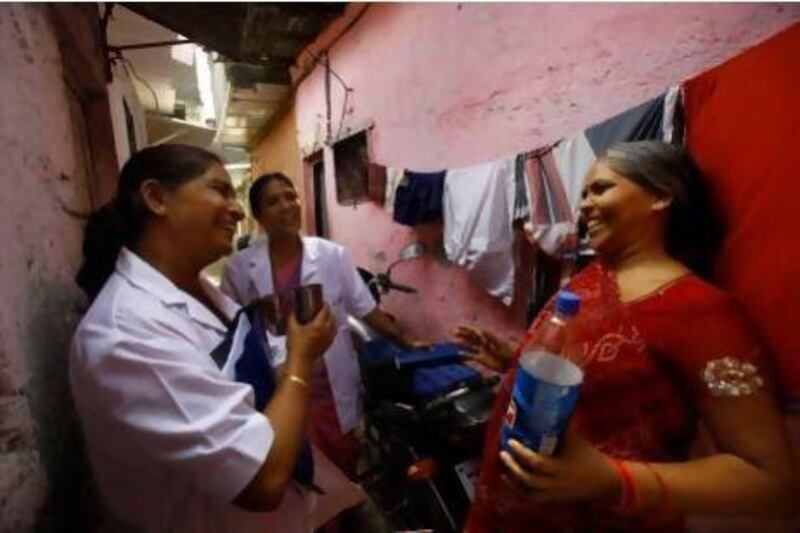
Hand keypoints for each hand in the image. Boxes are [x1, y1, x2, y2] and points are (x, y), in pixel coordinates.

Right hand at [286, 305, 335, 373]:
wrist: (300, 361)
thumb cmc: (295, 344)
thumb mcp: (291, 328)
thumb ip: (292, 317)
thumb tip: (292, 310)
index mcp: (318, 325)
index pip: (325, 311)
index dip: (325, 304)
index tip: (322, 301)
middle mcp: (326, 330)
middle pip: (332, 317)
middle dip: (329, 311)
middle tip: (324, 308)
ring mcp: (329, 338)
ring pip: (335, 325)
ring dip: (332, 319)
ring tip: (327, 317)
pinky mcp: (328, 345)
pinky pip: (334, 334)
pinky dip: (332, 328)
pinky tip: (327, 329)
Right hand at [453, 325, 513, 371]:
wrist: (512, 364)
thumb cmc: (508, 352)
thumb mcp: (499, 344)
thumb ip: (490, 339)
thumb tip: (480, 333)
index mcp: (488, 337)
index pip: (476, 330)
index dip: (468, 328)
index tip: (460, 326)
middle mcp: (484, 343)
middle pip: (471, 336)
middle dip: (463, 333)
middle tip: (454, 330)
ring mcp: (482, 350)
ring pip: (470, 344)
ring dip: (462, 342)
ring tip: (454, 339)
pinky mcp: (482, 359)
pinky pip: (471, 355)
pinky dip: (465, 355)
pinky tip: (459, 354)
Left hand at [499, 426, 619, 504]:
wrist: (605, 481)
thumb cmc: (589, 457)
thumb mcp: (576, 440)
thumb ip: (562, 425)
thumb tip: (550, 403)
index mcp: (561, 468)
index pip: (537, 463)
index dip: (522, 453)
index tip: (510, 442)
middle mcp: (556, 483)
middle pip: (529, 480)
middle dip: (513, 468)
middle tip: (502, 454)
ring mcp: (554, 493)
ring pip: (529, 493)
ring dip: (514, 481)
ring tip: (503, 468)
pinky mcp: (554, 498)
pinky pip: (534, 498)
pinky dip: (520, 490)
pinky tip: (510, 480)